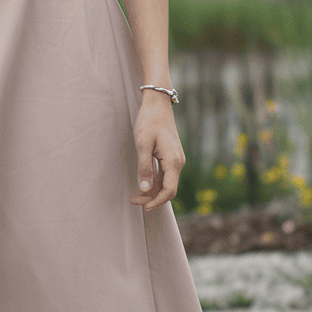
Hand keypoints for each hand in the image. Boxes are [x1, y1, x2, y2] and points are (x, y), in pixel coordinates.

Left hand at [130, 93, 184, 211]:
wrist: (157, 104)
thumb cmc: (149, 121)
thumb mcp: (143, 144)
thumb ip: (144, 167)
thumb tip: (144, 189)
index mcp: (173, 161)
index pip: (169, 190)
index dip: (157, 201)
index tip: (143, 207)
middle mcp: (178, 162)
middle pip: (168, 189)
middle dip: (152, 198)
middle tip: (133, 200)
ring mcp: (175, 159)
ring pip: (165, 182)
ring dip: (152, 191)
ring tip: (134, 195)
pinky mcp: (170, 156)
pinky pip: (164, 174)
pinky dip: (154, 181)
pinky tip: (142, 183)